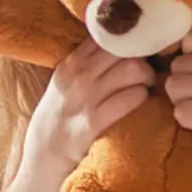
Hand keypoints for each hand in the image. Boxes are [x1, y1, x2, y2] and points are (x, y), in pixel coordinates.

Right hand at [22, 37, 155, 175]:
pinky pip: (131, 98)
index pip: (107, 34)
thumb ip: (88, 63)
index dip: (129, 39)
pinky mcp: (93, 122)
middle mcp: (77, 75)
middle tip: (147, 72)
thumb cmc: (62, 117)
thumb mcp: (65, 83)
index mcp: (71, 62)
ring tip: (145, 87)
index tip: (139, 49)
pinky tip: (140, 103)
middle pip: (125, 48)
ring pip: (133, 69)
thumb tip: (122, 45)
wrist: (44, 156)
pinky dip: (142, 98)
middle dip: (143, 58)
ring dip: (147, 78)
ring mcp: (85, 98)